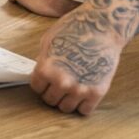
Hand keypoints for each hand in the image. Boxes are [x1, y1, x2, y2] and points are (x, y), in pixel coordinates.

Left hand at [22, 0, 138, 115]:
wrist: (101, 27)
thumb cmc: (73, 29)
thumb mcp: (48, 41)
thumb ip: (43, 61)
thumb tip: (40, 75)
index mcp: (46, 69)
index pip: (36, 88)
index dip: (40, 82)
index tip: (45, 79)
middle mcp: (62, 82)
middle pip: (50, 100)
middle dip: (51, 91)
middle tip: (57, 83)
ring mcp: (80, 89)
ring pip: (65, 108)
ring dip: (66, 99)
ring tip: (69, 88)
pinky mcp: (98, 92)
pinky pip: (85, 111)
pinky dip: (82, 105)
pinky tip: (82, 93)